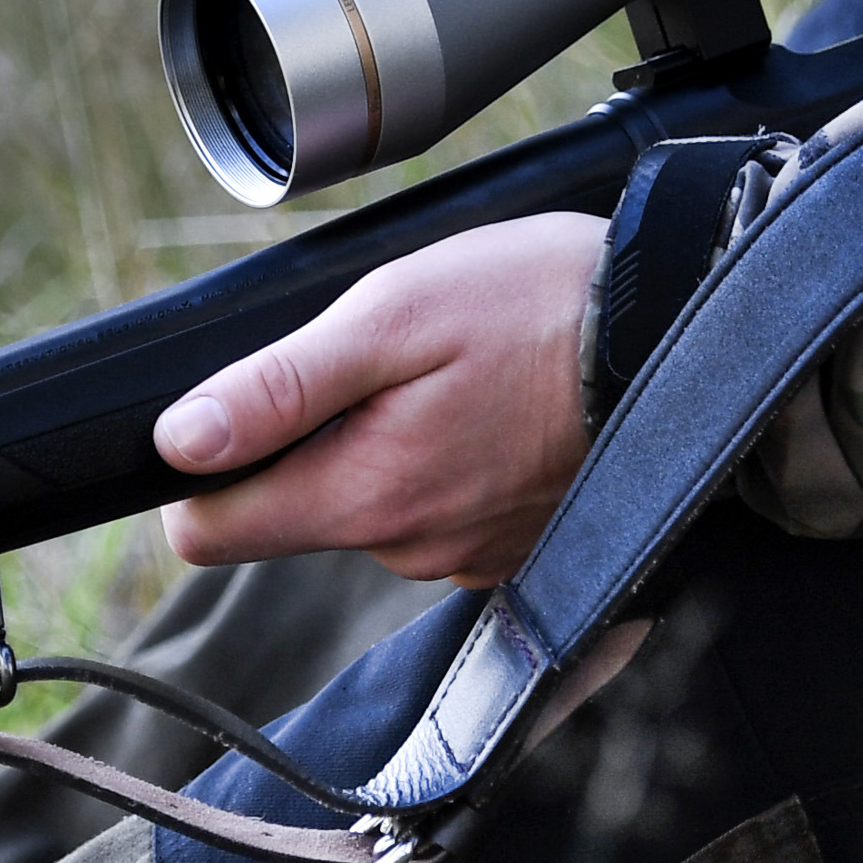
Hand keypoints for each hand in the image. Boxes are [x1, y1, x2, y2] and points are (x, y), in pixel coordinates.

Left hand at [154, 213, 607, 584]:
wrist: (682, 327)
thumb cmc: (541, 306)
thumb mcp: (392, 314)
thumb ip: (279, 387)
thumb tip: (179, 441)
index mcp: (367, 495)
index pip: (213, 533)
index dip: (200, 471)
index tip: (236, 414)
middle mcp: (411, 548)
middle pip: (294, 511)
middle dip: (309, 441)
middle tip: (379, 363)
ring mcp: (465, 556)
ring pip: (370, 508)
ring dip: (383, 445)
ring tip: (449, 375)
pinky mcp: (508, 548)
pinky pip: (436, 512)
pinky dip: (445, 462)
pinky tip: (488, 407)